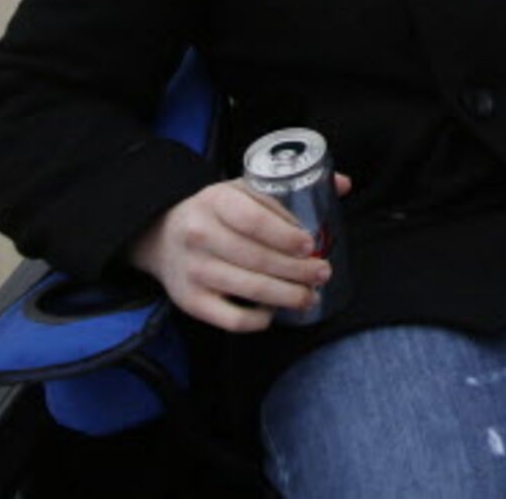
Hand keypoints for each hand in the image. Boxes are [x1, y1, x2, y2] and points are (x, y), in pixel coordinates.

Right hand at [126, 173, 345, 333]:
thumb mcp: (244, 189)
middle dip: (297, 270)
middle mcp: (199, 235)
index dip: (284, 235)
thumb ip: (290, 188)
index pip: (252, 219)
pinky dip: (258, 320)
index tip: (309, 245)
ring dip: (287, 296)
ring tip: (310, 295)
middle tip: (322, 273)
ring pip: (248, 289)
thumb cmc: (217, 212)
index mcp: (215, 201)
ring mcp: (193, 270)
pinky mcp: (190, 301)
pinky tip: (274, 312)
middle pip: (256, 258)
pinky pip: (230, 319)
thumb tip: (344, 184)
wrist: (161, 236)